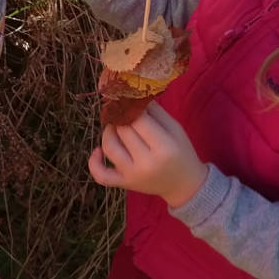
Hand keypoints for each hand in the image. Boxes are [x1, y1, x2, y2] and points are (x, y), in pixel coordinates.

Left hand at [87, 102, 207, 206]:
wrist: (185, 184)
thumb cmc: (181, 152)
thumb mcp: (175, 128)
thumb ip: (154, 111)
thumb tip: (132, 93)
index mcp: (164, 147)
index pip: (138, 119)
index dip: (131, 106)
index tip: (129, 100)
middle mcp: (146, 163)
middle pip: (123, 130)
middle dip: (120, 117)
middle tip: (122, 110)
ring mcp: (132, 175)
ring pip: (109, 146)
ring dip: (108, 131)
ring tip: (116, 125)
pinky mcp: (123, 183)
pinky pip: (101, 175)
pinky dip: (93, 162)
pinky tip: (98, 151)